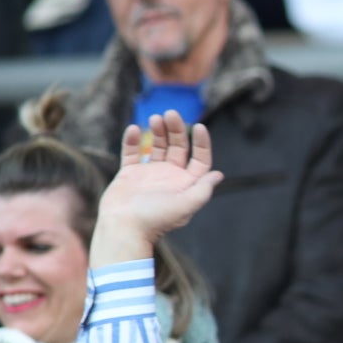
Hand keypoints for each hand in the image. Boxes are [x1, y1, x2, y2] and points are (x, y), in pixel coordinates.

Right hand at [90, 111, 222, 263]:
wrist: (124, 229)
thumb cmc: (156, 219)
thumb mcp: (185, 205)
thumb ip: (202, 189)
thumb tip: (218, 174)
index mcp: (186, 184)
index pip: (199, 159)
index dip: (202, 142)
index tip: (198, 127)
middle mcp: (170, 177)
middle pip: (178, 147)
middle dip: (176, 130)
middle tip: (170, 114)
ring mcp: (149, 174)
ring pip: (157, 146)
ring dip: (157, 131)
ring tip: (155, 118)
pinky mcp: (130, 174)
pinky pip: (132, 152)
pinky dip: (131, 140)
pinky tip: (133, 129)